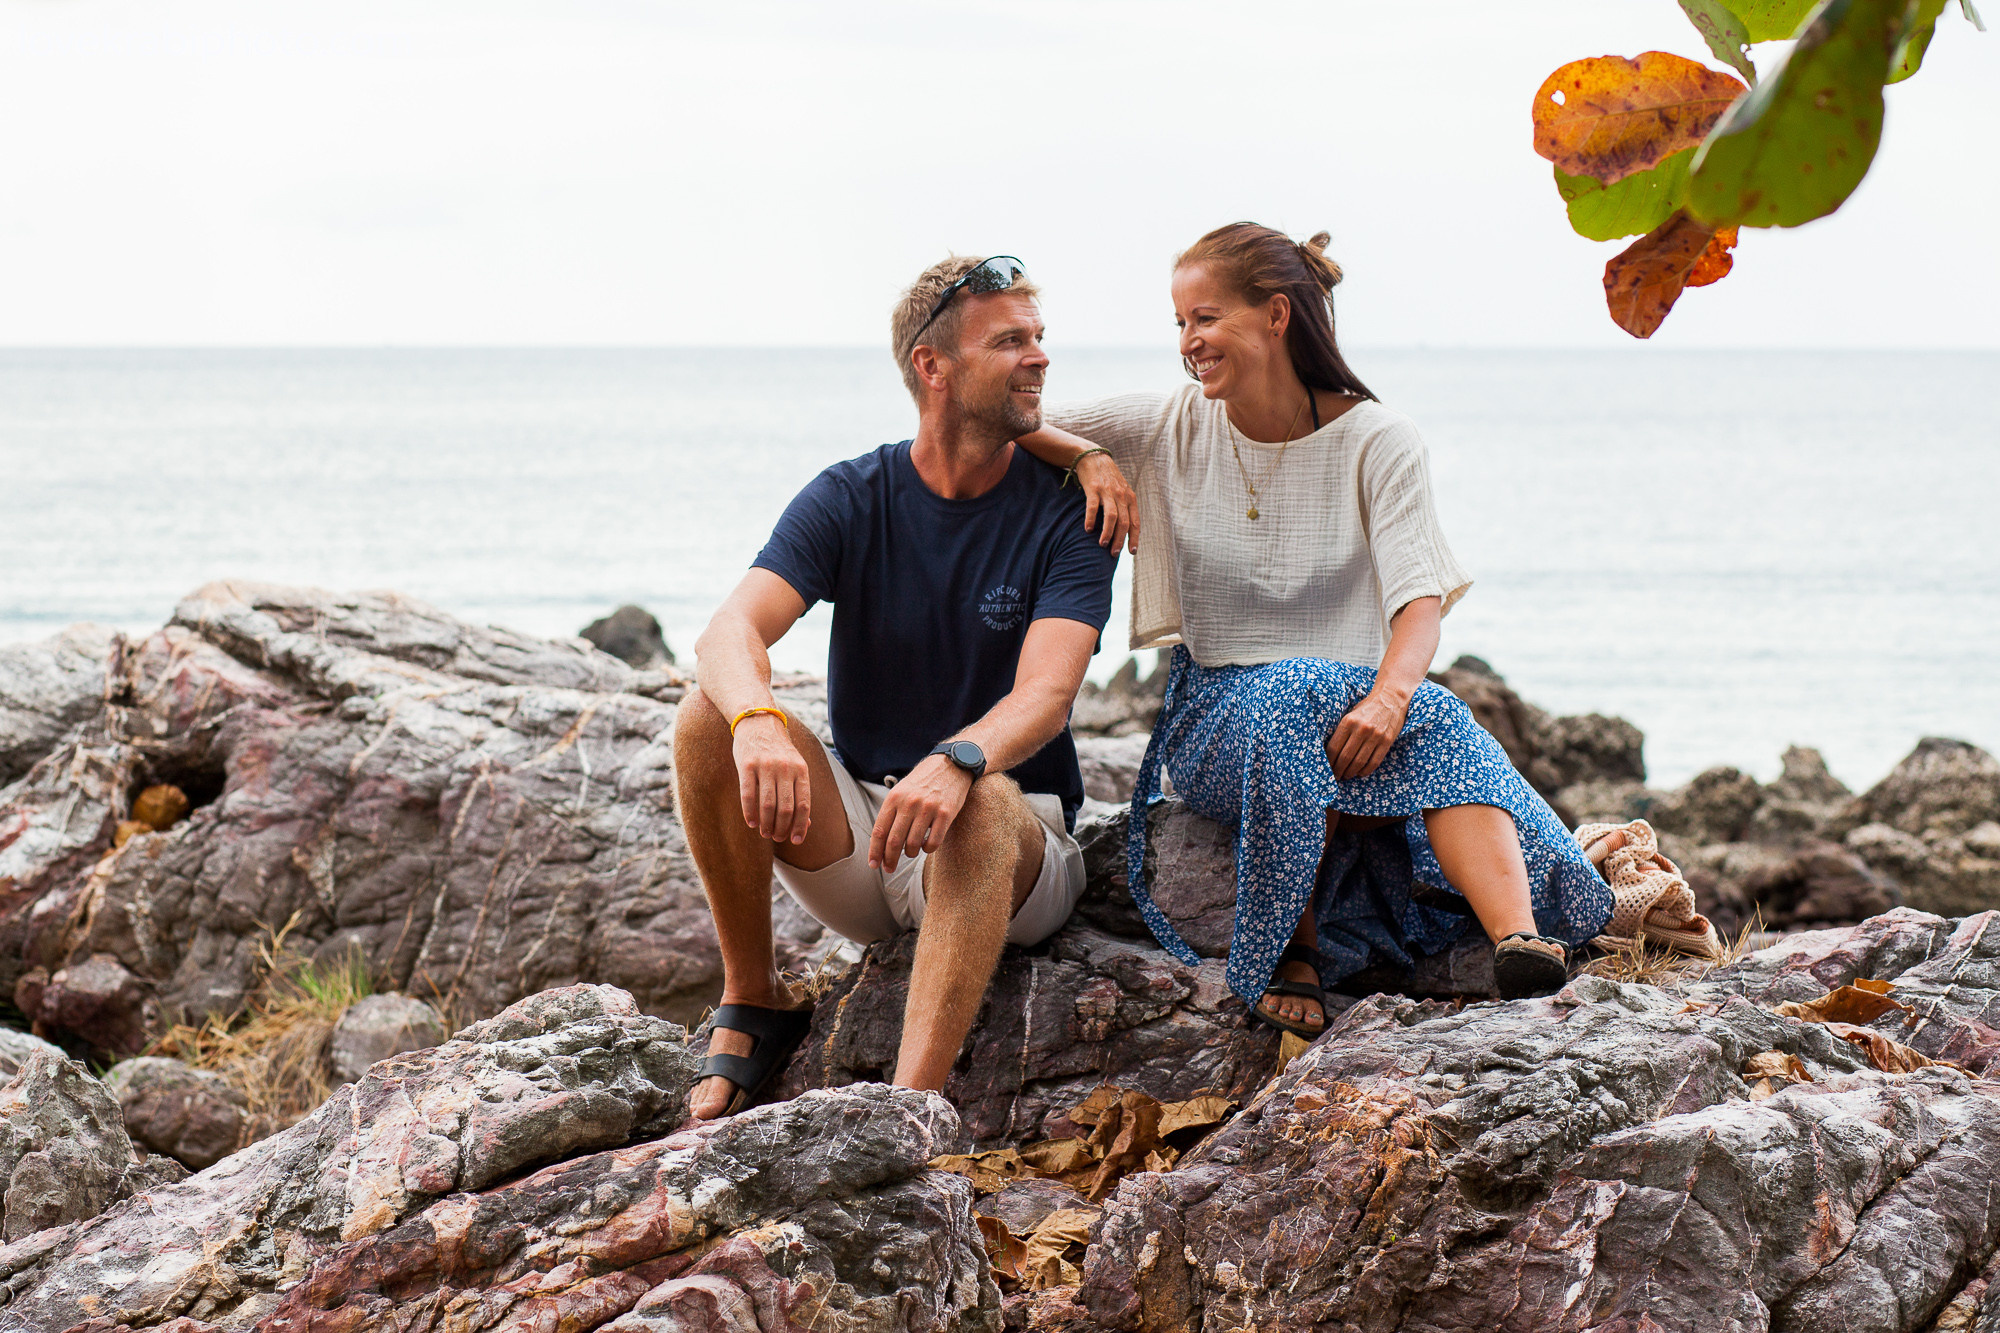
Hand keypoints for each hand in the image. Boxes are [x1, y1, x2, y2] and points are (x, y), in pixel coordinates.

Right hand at [732, 713, 811, 843]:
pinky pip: (748, 795)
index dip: (800, 826)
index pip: (803, 805)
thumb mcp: (796, 767)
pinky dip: (749, 813)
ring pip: (767, 805)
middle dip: (782, 828)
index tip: (796, 840)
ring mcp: (766, 766)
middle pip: (786, 808)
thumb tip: (805, 824)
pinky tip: (751, 822)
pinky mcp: (746, 765)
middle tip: (777, 837)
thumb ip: (799, 793)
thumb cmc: (779, 751)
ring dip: (766, 824)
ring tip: (765, 833)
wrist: (758, 722)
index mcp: (801, 770)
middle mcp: (785, 768)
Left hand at [869, 755, 973, 870]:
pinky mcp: (946, 814)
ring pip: (913, 845)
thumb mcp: (902, 790)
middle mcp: (909, 803)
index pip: (879, 831)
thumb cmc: (924, 781)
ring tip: (911, 851)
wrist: (951, 764)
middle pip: (894, 842)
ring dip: (910, 853)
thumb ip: (892, 813)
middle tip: (889, 868)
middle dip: (889, 859)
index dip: (875, 851)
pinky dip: (927, 849)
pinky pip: (933, 842)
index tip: (873, 864)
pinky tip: (926, 845)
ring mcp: (928, 809)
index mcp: (894, 798)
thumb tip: (881, 844)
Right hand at [1075, 452, 1138, 553]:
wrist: (1093, 457)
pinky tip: (1088, 530)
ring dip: (1107, 533)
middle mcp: (1121, 495)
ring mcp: (1107, 491)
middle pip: (1124, 523)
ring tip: (1102, 544)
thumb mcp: (1121, 491)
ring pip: (1111, 517)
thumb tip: (1125, 530)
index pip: (1135, 522)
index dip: (1134, 538)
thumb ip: (1124, 507)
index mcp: (1130, 498)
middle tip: (1113, 553)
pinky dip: (1091, 520)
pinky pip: (1093, 507)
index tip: (1132, 552)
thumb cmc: (1107, 478)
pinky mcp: (1093, 488)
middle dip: (1119, 540)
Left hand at [1325, 689, 1410, 780]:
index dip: (1329, 761)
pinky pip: (1374, 761)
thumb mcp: (1350, 714)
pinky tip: (1360, 773)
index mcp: (1348, 721)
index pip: (1334, 747)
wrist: (1390, 698)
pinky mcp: (1387, 741)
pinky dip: (1366, 770)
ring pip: (1359, 762)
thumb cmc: (1366, 708)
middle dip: (1338, 770)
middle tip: (1335, 776)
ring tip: (1346, 776)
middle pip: (1345, 757)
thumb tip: (1330, 752)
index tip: (1326, 768)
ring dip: (1350, 772)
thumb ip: (1342, 730)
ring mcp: (1375, 736)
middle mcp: (1361, 729)